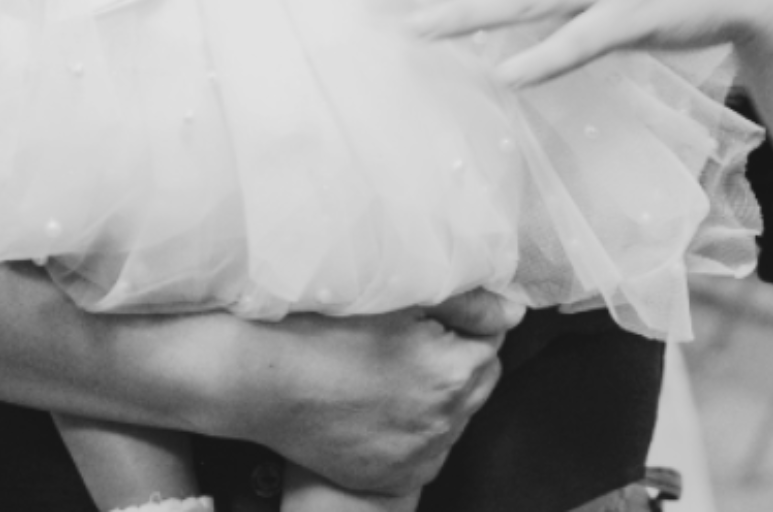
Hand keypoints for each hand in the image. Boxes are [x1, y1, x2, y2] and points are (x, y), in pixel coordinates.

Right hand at [217, 299, 516, 494]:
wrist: (261, 381)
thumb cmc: (322, 328)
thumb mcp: (395, 295)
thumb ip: (465, 301)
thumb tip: (512, 310)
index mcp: (451, 372)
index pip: (491, 340)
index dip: (464, 321)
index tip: (435, 312)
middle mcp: (444, 423)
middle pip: (477, 380)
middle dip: (457, 357)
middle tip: (413, 335)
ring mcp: (419, 457)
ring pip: (452, 416)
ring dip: (436, 392)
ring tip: (390, 366)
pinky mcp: (394, 476)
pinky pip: (425, 448)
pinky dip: (412, 425)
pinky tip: (377, 399)